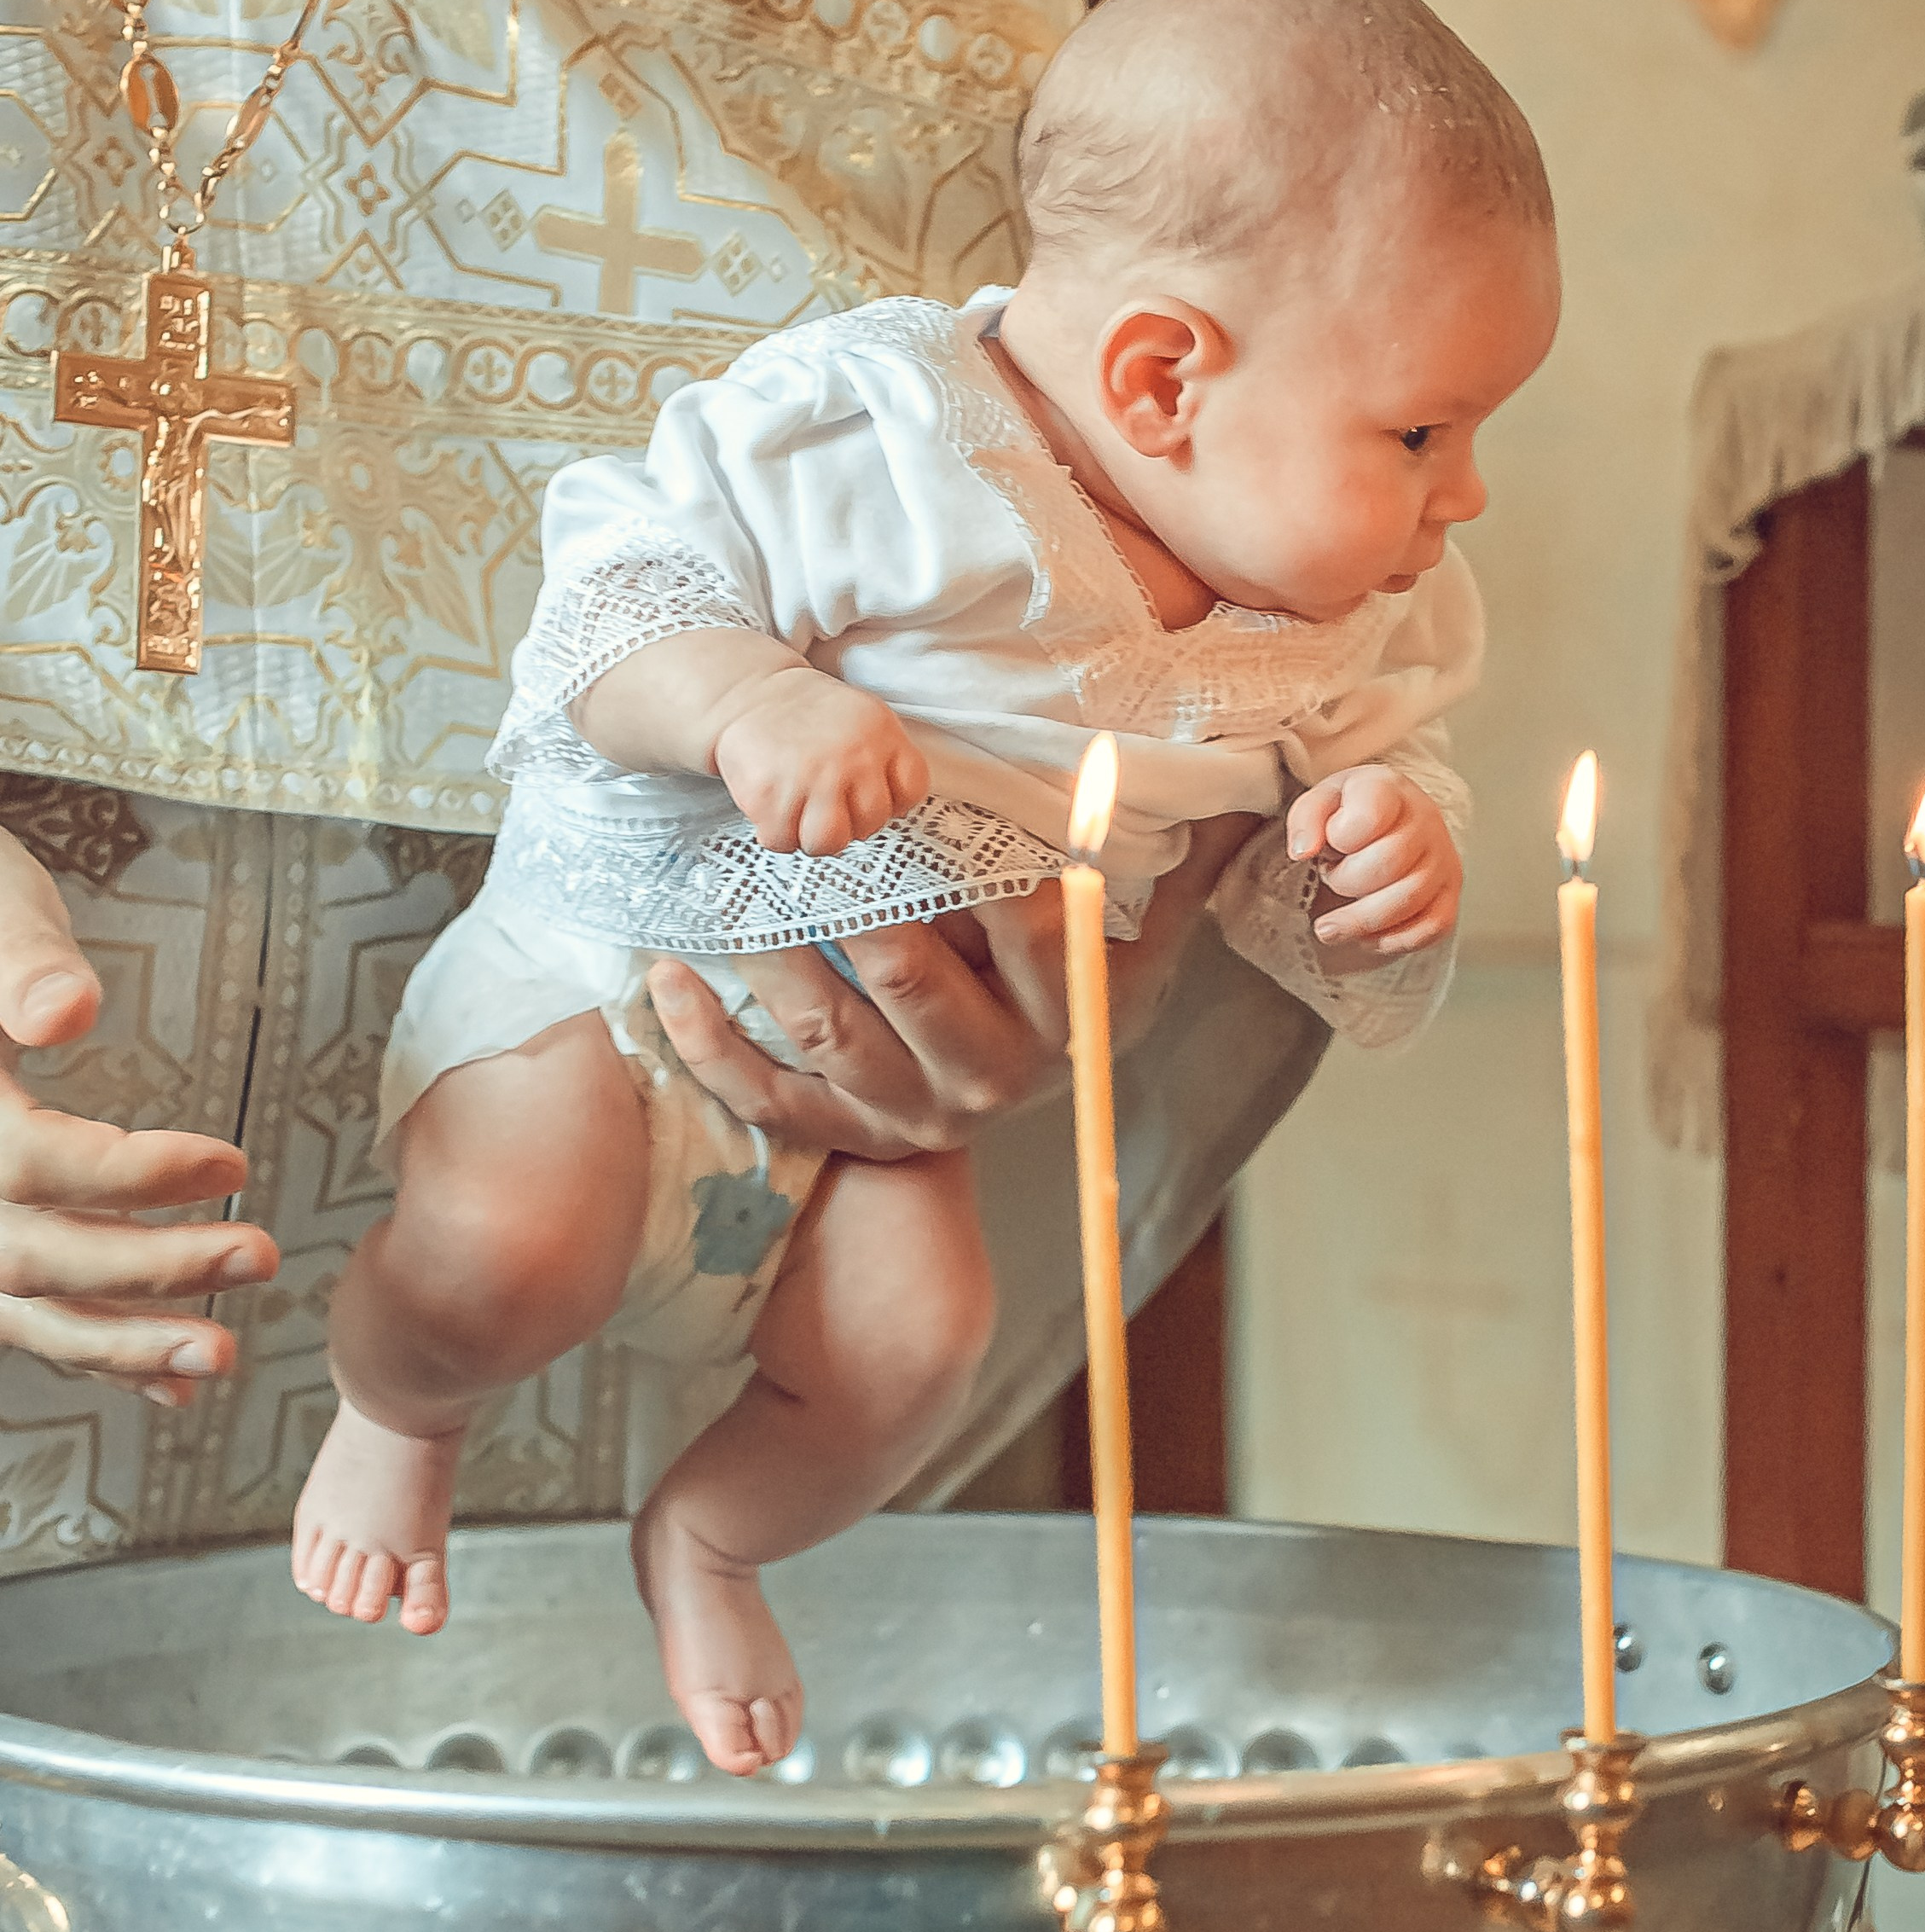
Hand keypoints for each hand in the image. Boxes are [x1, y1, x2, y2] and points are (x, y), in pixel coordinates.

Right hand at [0, 829, 278, 1400]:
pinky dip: (96, 1354)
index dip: (133, 1174)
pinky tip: (170, 1383)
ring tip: (221, 1357)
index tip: (230, 1161)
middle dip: (151, 1271)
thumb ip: (17, 959)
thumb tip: (64, 1013)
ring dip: (125, 1344)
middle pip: (33, 1257)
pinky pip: (25, 1318)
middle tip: (260, 1255)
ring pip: (24, 1312)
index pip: (32, 1166)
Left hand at [645, 811, 1255, 1156]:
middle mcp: (998, 1076)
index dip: (984, 862)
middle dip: (852, 895)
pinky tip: (665, 978)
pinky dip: (708, 1043)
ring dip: (769, 952)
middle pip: (915, 977)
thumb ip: (1186, 860)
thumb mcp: (1134, 927)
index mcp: (1073, 1015)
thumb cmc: (1053, 964)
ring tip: (727, 878)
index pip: (1036, 928)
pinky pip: (767, 1099)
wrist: (989, 1067)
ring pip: (829, 1031)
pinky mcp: (846, 1137)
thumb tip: (1253, 796)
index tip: (925, 794)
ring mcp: (916, 1113)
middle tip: (800, 824)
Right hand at [714, 674, 928, 856]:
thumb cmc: (809, 716)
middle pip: (871, 822)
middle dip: (851, 821)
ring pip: (829, 842)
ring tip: (802, 814)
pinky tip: (775, 808)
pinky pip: (782, 840)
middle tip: (829, 805)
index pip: (911, 789)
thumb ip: (885, 759)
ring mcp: (811, 775)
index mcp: (881, 732)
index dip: (892, 802)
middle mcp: (851, 755)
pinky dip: (776, 833)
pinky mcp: (769, 793)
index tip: (870, 797)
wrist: (751, 695)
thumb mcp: (863, 719)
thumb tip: (888, 810)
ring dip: (813, 836)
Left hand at [1285, 765, 1460, 954]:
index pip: (1368, 818)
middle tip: (1331, 877)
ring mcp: (1442, 860)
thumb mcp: (1322, 802)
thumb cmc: (1353, 812)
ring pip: (1408, 901)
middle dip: (1345, 881)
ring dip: (1360, 921)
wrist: (1395, 817)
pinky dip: (1394, 940)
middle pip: (1388, 863)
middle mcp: (1425, 822)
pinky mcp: (1449, 895)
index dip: (1338, 837)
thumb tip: (1303, 851)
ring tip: (1332, 924)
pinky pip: (1431, 928)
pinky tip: (1368, 936)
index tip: (1330, 841)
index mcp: (1390, 791)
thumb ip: (1306, 820)